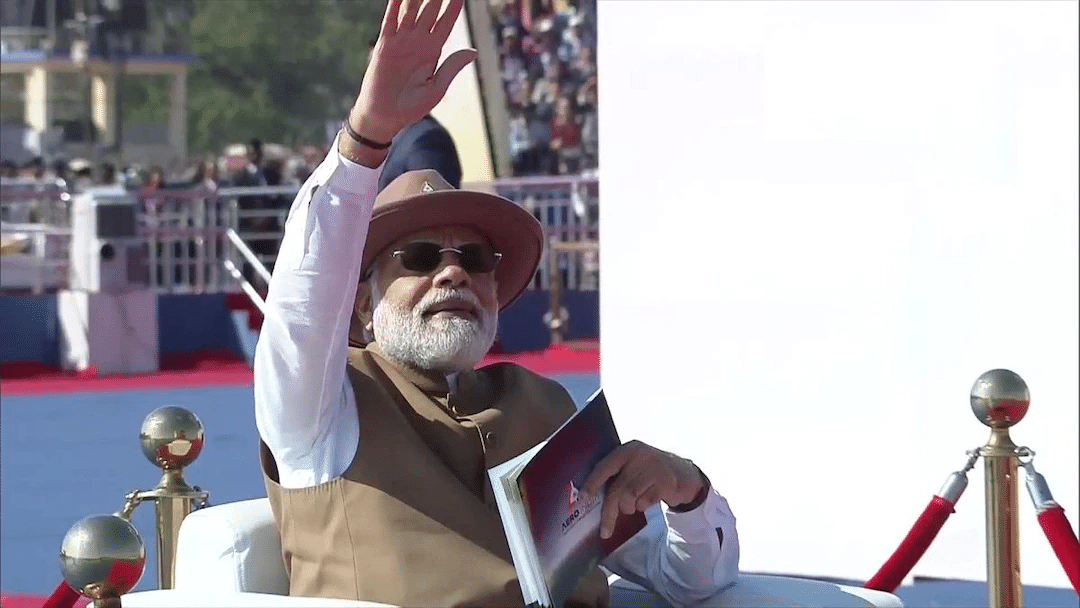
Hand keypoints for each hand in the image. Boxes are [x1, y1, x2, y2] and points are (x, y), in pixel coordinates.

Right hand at [349, 0, 476, 143]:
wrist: (385, 117)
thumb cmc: (412, 107)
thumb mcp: (436, 88)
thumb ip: (451, 67)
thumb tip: (473, 51)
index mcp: (434, 50)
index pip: (447, 21)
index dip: (454, 5)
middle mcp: (418, 41)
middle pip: (431, 9)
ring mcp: (401, 40)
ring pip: (411, 9)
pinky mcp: (385, 44)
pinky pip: (391, 19)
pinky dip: (395, 4)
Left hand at [582, 440, 705, 538]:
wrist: (685, 474)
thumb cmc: (650, 473)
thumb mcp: (633, 466)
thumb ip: (616, 476)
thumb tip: (590, 497)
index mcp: (627, 450)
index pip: (605, 466)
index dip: (593, 483)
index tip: (583, 497)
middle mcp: (639, 455)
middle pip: (616, 488)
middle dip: (609, 512)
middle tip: (605, 530)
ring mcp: (654, 468)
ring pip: (629, 497)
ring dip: (629, 507)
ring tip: (636, 504)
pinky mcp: (666, 482)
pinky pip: (645, 502)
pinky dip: (644, 506)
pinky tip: (649, 500)